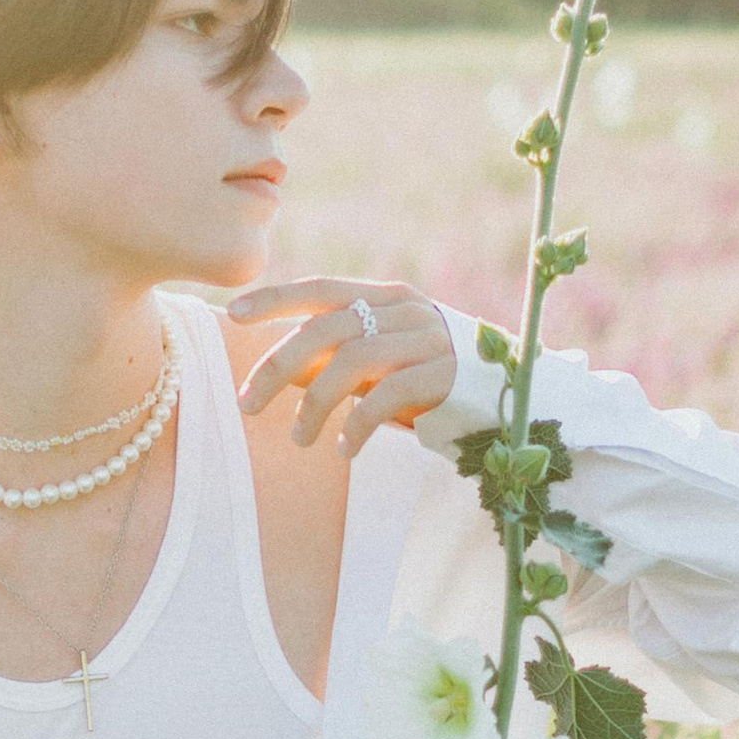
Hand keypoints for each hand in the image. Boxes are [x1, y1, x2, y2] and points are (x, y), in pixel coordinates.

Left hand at [224, 277, 455, 454]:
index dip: (276, 298)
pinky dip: (357, 425)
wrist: (504, 399)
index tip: (234, 315)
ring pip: (354, 361)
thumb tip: (276, 373)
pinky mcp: (445, 375)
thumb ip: (336, 358)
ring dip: (315, 404)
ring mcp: (429, 340)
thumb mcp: (381, 362)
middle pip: (328, 328)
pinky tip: (344, 450)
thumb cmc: (429, 382)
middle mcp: (406, 311)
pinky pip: (388, 396)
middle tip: (248, 404)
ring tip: (299, 439)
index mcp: (386, 298)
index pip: (323, 288)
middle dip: (279, 365)